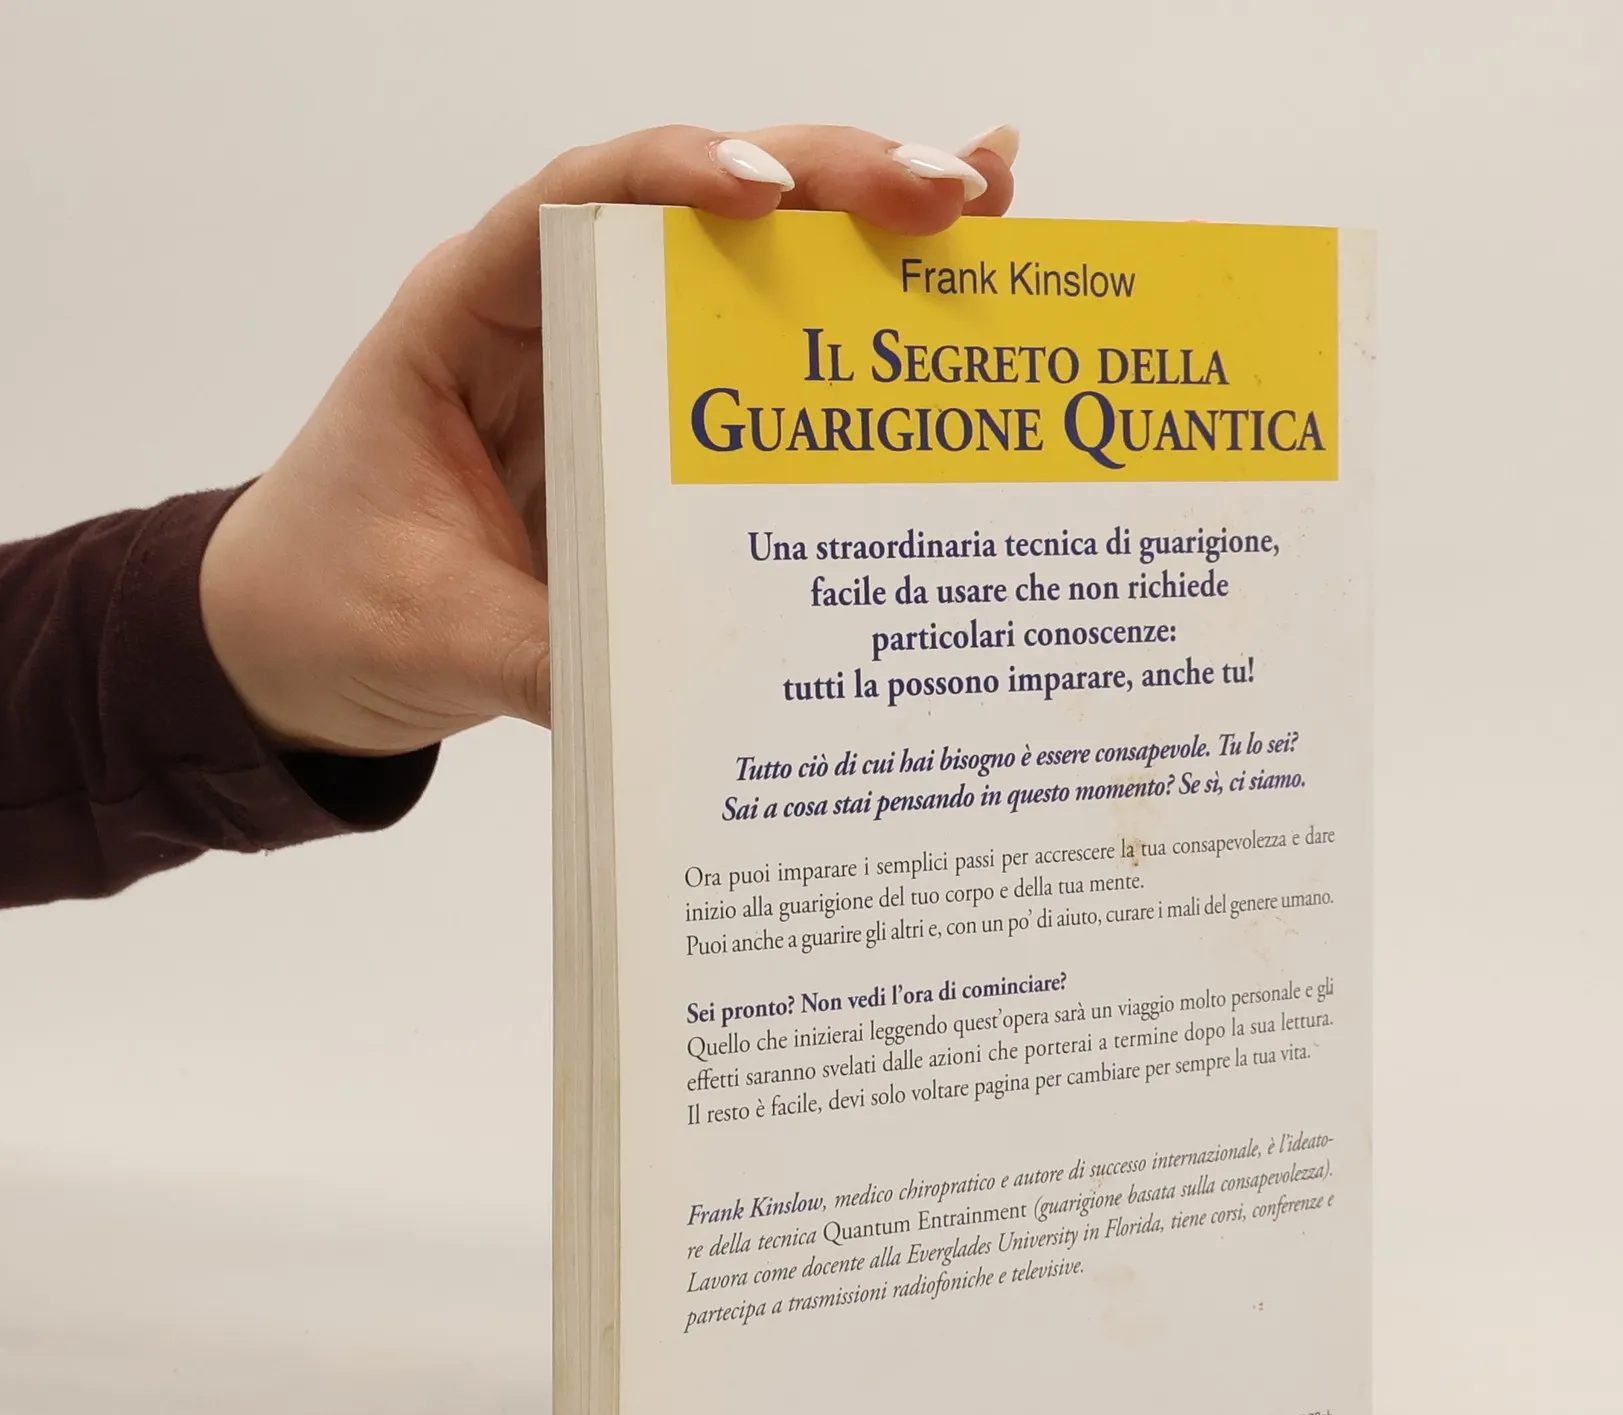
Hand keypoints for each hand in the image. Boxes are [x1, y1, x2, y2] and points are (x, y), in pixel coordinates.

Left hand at [199, 124, 1018, 754]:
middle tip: (961, 190)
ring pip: (747, 267)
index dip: (678, 176)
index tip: (772, 192)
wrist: (298, 647)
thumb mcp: (433, 634)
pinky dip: (846, 340)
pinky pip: (758, 370)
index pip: (577, 203)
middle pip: (697, 207)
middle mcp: (552, 318)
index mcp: (467, 320)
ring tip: (992, 210)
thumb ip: (541, 654)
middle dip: (832, 182)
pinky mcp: (657, 438)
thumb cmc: (332, 606)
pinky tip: (940, 312)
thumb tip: (681, 698)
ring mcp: (615, 370)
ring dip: (867, 236)